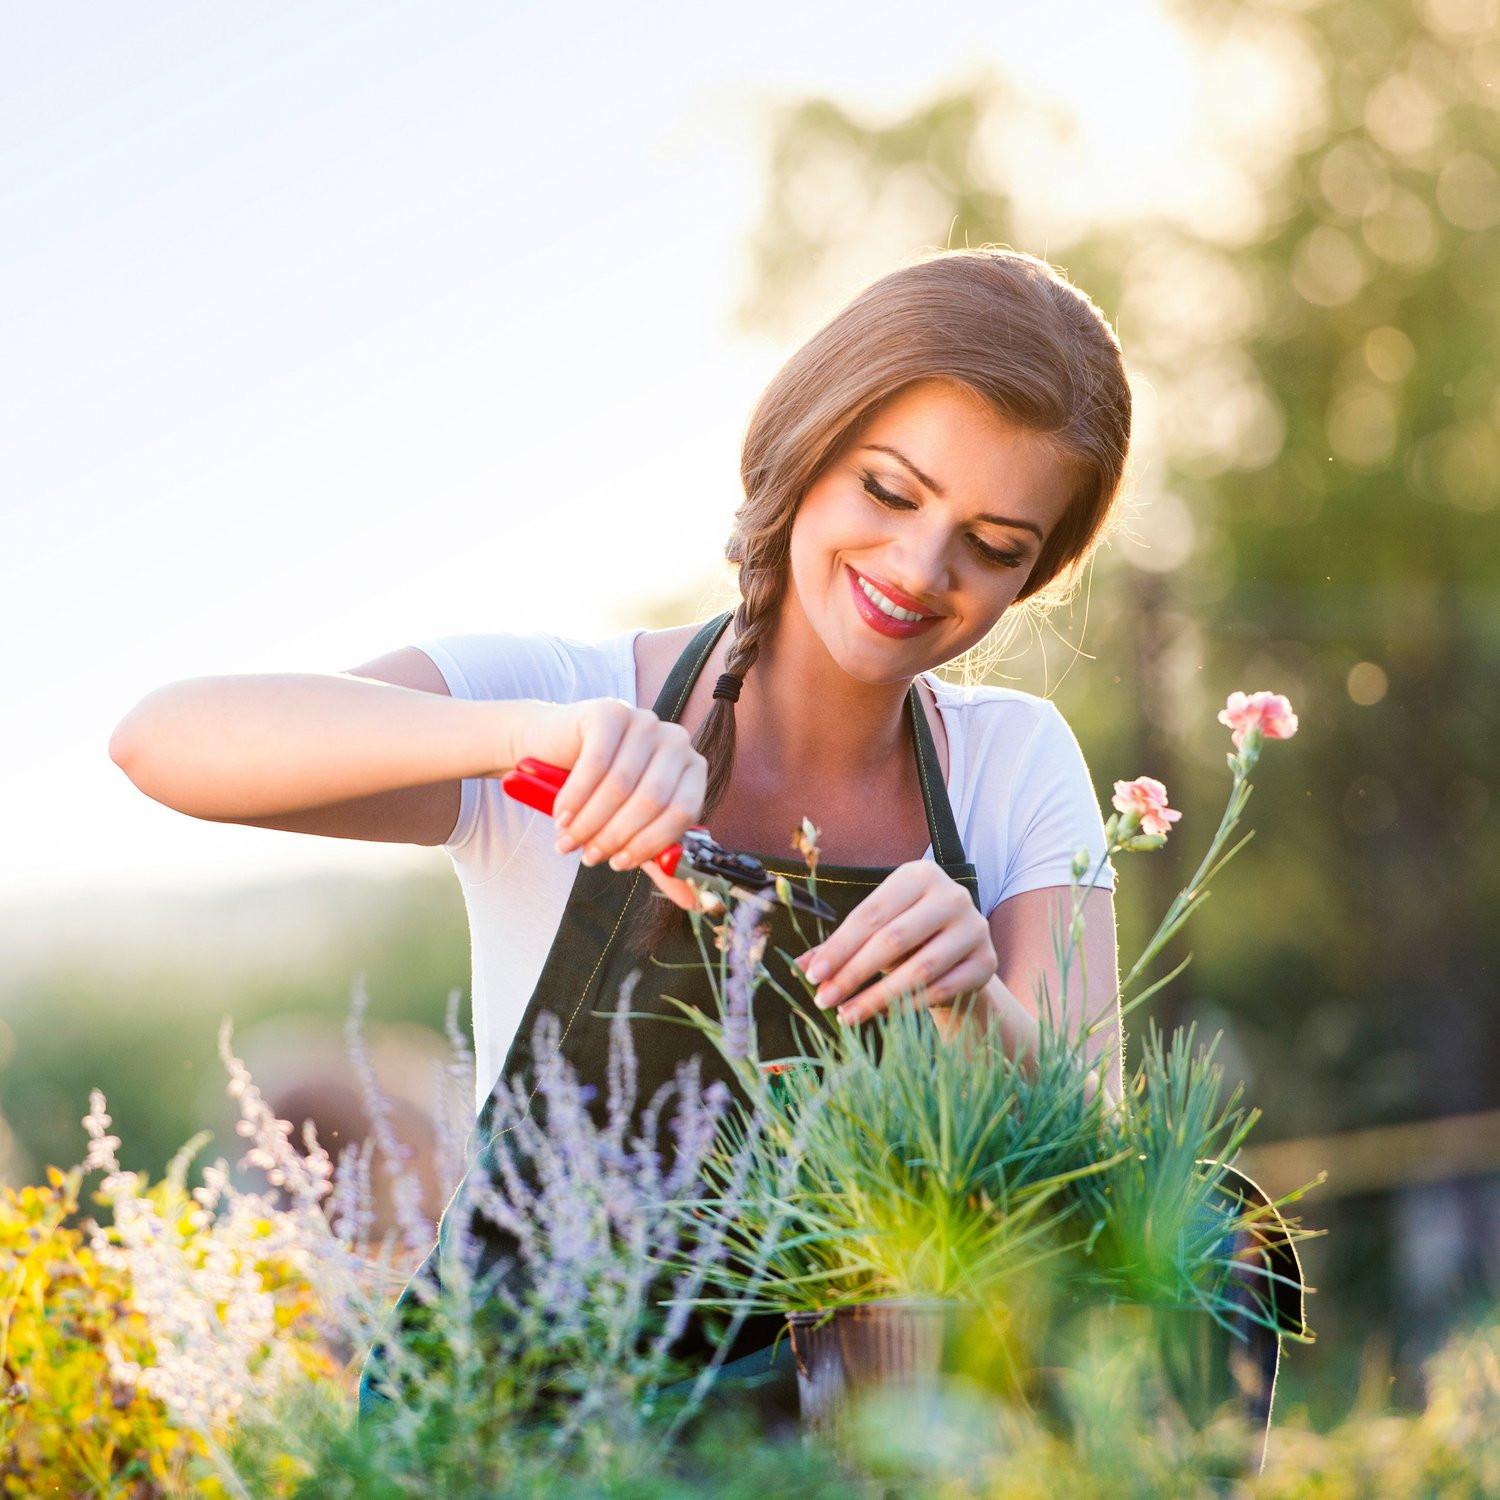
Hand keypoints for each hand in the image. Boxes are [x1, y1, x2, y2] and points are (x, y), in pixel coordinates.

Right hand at [527, 698, 705, 910]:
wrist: (552, 748)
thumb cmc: (598, 791)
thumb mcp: (631, 827)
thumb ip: (661, 860)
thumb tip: (692, 903)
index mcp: (692, 768)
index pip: (683, 813)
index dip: (650, 844)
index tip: (619, 864)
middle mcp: (675, 740)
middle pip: (652, 800)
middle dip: (615, 836)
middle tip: (588, 857)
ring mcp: (644, 720)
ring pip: (620, 785)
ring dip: (590, 822)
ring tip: (568, 841)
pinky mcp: (610, 712)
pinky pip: (595, 764)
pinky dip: (575, 798)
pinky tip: (561, 816)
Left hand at [791, 860, 996, 1025]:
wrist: (960, 956)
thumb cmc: (909, 938)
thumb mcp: (877, 932)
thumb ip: (841, 945)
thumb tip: (799, 964)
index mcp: (919, 875)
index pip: (871, 914)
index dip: (839, 946)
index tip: (812, 976)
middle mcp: (952, 895)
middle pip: (894, 940)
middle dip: (853, 973)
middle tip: (824, 1001)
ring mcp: (975, 928)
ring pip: (920, 969)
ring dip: (878, 997)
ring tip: (847, 1016)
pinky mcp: (987, 961)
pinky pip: (943, 989)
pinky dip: (910, 1006)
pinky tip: (883, 1017)